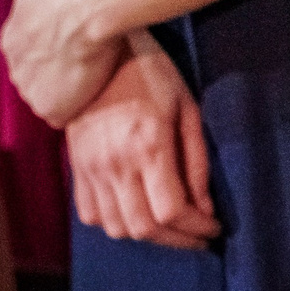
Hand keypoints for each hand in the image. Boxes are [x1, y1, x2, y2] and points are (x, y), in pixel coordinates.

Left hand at [1, 0, 122, 126]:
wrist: (86, 4)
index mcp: (12, 39)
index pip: (30, 53)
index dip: (53, 51)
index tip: (74, 45)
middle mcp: (15, 66)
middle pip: (37, 78)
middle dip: (58, 73)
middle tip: (87, 63)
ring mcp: (29, 89)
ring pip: (48, 97)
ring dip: (67, 92)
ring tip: (95, 81)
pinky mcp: (49, 107)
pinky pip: (62, 116)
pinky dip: (77, 108)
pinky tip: (95, 96)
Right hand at [66, 30, 219, 249]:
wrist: (97, 50)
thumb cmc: (151, 73)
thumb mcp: (187, 108)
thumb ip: (196, 161)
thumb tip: (204, 207)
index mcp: (148, 145)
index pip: (171, 211)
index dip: (196, 229)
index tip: (213, 228)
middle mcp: (115, 163)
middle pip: (144, 229)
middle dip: (177, 241)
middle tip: (197, 236)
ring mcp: (90, 167)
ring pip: (117, 228)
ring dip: (146, 236)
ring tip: (170, 226)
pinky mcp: (76, 167)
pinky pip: (91, 214)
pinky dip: (115, 224)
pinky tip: (135, 211)